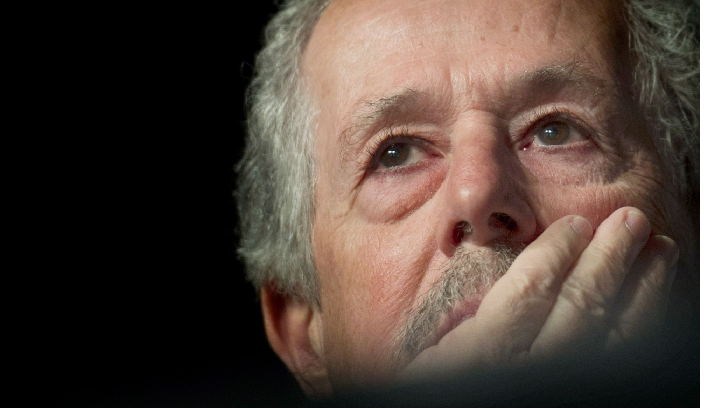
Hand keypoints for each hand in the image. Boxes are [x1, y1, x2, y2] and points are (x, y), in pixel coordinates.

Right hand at [402, 207, 678, 378]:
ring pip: (619, 337)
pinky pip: (622, 362)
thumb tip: (492, 290)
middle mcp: (530, 372)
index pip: (529, 291)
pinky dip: (645, 330)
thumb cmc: (437, 393)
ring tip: (661, 252)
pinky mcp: (582, 398)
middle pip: (582, 306)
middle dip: (611, 257)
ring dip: (645, 289)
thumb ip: (459, 327)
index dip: (556, 252)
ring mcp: (563, 388)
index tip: (574, 224)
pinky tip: (654, 306)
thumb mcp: (428, 360)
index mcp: (482, 356)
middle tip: (632, 220)